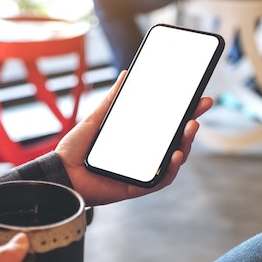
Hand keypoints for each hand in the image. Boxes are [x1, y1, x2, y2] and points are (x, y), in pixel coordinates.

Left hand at [55, 71, 212, 205]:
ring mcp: (142, 171)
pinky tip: (175, 155)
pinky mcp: (137, 187)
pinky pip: (160, 180)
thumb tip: (127, 75)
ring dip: (186, 144)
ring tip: (190, 127)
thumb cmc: (76, 149)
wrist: (60, 173)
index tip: (199, 98)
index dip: (185, 112)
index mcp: (137, 138)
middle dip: (191, 124)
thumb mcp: (95, 119)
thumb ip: (112, 100)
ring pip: (174, 159)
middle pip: (175, 140)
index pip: (167, 124)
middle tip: (201, 107)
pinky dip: (171, 168)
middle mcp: (144, 155)